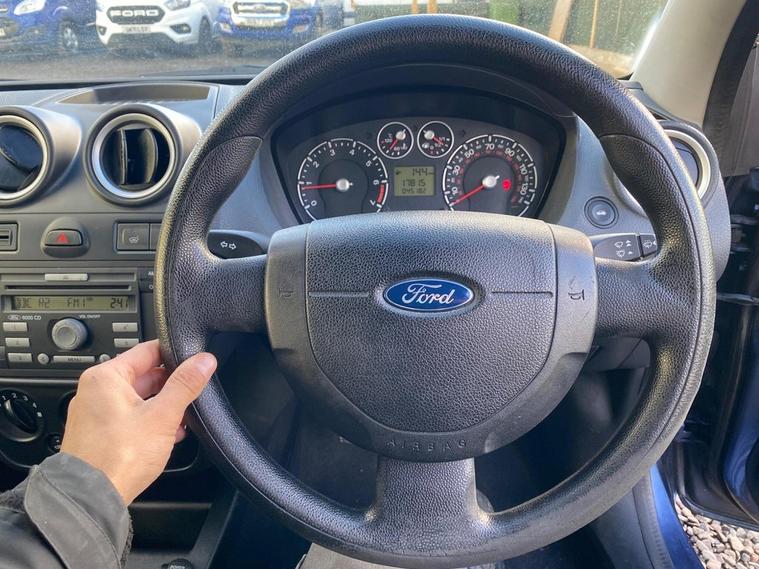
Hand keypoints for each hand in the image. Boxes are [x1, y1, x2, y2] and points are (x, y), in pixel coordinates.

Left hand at [60, 340, 216, 504]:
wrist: (90, 499)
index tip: (196, 363)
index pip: (148, 351)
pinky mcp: (98, 434)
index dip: (176, 355)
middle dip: (171, 386)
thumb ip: (185, 384)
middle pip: (144, 375)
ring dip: (162, 406)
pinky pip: (129, 417)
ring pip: (138, 398)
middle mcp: (95, 391)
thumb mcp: (162, 415)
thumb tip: (204, 361)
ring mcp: (95, 414)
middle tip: (192, 395)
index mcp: (106, 377)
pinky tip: (167, 435)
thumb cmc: (117, 458)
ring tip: (182, 420)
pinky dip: (149, 422)